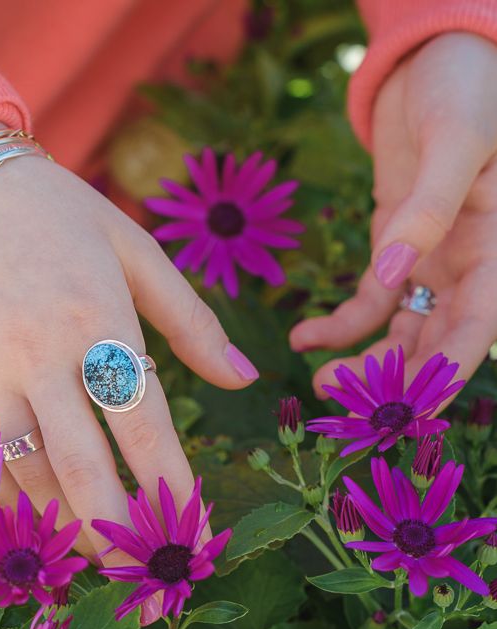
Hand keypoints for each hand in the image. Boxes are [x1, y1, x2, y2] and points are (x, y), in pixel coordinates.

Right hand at [0, 125, 256, 572]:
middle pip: (83, 467)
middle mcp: (41, 353)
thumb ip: (192, 320)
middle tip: (141, 577)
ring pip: (26, 470)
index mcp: (101, 318)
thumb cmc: (56, 214)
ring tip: (92, 551)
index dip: (171, 491)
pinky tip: (29, 519)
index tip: (191, 539)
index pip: (145, 427)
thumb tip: (245, 378)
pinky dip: (3, 496)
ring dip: (62, 523)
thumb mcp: (134, 249)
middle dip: (117, 534)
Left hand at [290, 33, 496, 392]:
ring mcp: (430, 264)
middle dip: (394, 380)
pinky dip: (339, 325)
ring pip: (402, 333)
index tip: (405, 410)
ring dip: (364, 363)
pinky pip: (369, 302)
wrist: (435, 64)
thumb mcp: (456, 140)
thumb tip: (394, 273)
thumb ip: (428, 209)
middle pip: (436, 343)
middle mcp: (468, 267)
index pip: (476, 329)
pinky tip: (304, 338)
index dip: (444, 374)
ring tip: (319, 383)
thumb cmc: (465, 88)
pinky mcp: (394, 252)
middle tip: (343, 402)